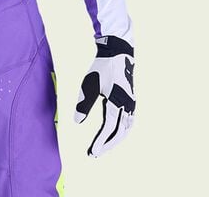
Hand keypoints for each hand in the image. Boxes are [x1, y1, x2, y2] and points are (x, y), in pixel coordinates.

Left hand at [74, 36, 134, 157]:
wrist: (118, 53)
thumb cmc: (102, 68)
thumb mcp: (89, 85)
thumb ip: (84, 104)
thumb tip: (77, 122)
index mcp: (118, 102)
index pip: (109, 128)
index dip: (100, 142)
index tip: (91, 152)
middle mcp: (128, 106)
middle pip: (118, 133)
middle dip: (106, 145)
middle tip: (93, 154)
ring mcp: (131, 104)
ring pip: (125, 129)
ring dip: (114, 140)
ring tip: (102, 147)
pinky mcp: (131, 101)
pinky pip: (128, 123)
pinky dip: (121, 132)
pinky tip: (112, 134)